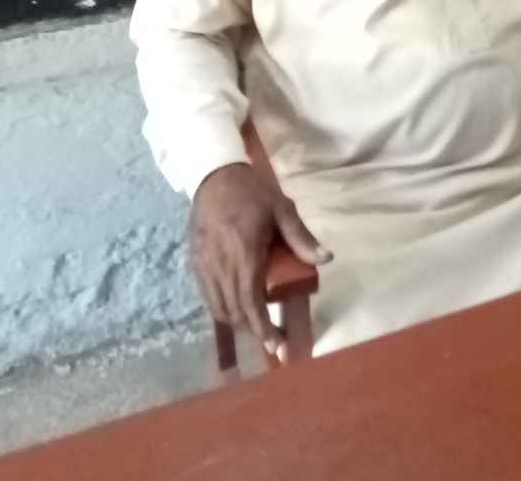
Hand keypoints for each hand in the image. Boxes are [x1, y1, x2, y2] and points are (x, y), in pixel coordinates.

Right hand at [189, 163, 331, 360]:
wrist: (213, 175)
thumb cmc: (252, 192)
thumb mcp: (281, 209)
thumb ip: (301, 237)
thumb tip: (326, 258)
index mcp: (244, 253)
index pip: (251, 303)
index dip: (263, 328)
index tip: (277, 345)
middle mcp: (220, 265)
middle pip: (234, 311)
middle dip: (253, 330)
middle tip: (273, 341)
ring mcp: (204, 265)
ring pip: (218, 308)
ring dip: (237, 322)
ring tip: (257, 327)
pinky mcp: (194, 262)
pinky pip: (206, 296)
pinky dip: (221, 309)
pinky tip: (235, 309)